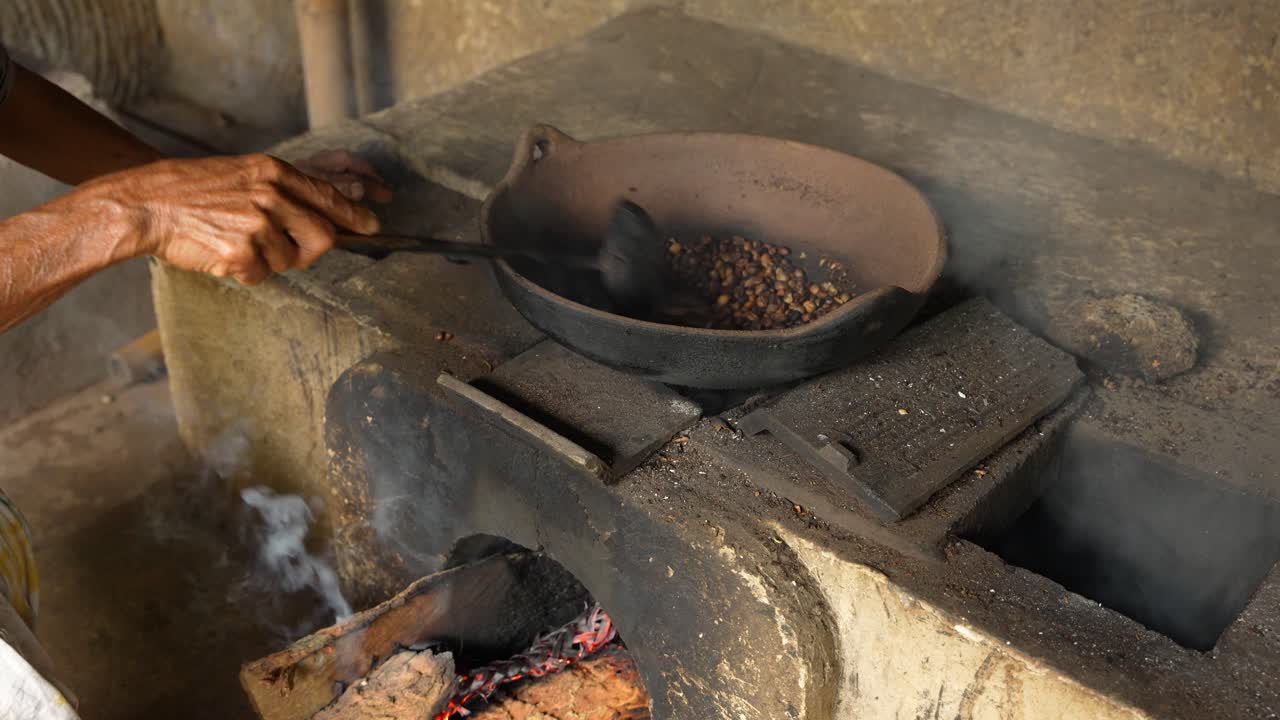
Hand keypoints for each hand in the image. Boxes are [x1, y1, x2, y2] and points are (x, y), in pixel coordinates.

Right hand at [91, 153, 379, 284]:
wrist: (145, 204)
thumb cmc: (191, 191)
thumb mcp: (242, 174)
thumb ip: (282, 190)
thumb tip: (325, 214)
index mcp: (272, 173)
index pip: (328, 198)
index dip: (354, 216)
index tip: (372, 226)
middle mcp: (270, 195)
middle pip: (323, 237)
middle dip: (311, 250)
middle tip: (288, 250)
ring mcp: (257, 225)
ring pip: (290, 260)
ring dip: (268, 260)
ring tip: (234, 241)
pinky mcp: (242, 253)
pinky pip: (260, 275)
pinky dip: (244, 272)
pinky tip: (220, 254)